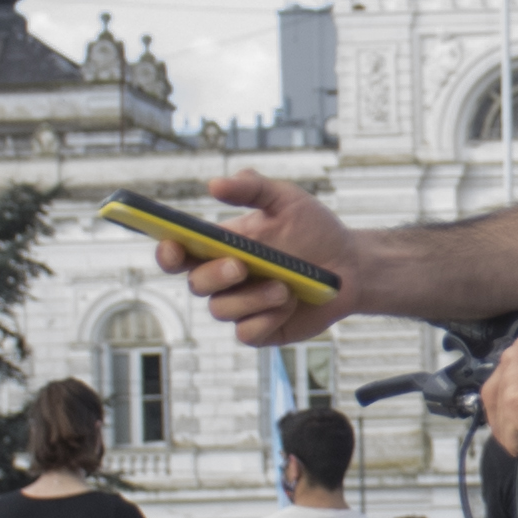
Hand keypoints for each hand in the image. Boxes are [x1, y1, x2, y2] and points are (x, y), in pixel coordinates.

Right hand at [169, 172, 356, 347]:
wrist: (351, 264)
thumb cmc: (314, 229)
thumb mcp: (286, 199)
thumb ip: (252, 187)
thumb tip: (214, 183)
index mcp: (221, 247)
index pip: (180, 253)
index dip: (167, 252)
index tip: (171, 244)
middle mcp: (225, 279)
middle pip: (196, 284)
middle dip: (214, 275)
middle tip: (240, 265)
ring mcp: (242, 307)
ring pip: (221, 311)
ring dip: (250, 298)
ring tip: (284, 287)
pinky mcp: (262, 329)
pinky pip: (247, 333)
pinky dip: (266, 319)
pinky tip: (289, 303)